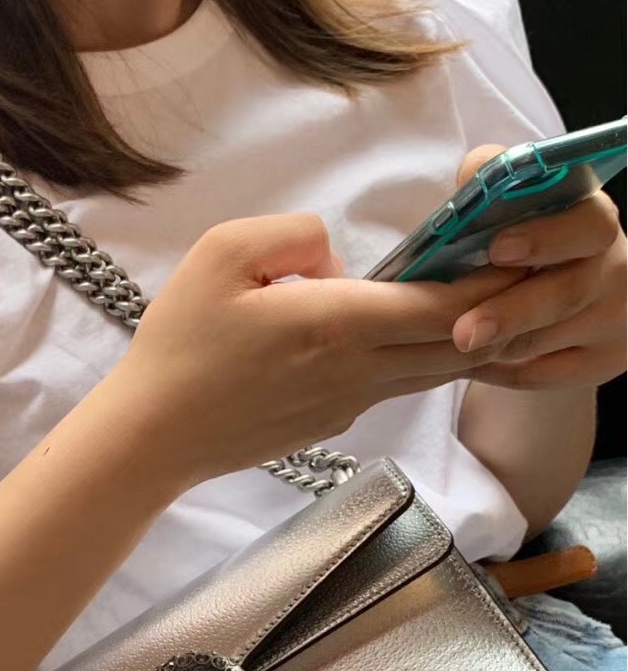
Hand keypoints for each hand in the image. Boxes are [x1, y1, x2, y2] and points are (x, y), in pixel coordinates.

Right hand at [109, 213, 522, 485]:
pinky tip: (398, 337)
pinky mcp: (329, 427)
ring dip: (460, 340)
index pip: (445, 307)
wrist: (153, 437)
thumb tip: (334, 260)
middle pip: (454, 346)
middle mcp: (358, 372)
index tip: (518, 251)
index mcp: (339, 325)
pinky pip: (388, 388)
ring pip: (429, 372)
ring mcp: (347, 407)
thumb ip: (296, 234)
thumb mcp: (223, 253)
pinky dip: (413, 362)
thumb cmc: (179, 345)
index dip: (493, 281)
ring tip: (473, 302)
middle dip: (495, 312)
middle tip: (516, 274)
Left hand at [450, 143, 626, 389]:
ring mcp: (613, 322)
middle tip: (464, 332)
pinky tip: (469, 363)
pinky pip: (540, 375)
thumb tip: (471, 177)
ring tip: (454, 343)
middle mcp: (615, 270)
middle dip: (511, 313)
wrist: (558, 290)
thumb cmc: (524, 239)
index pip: (587, 224)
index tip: (498, 248)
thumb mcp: (515, 203)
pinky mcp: (599, 364)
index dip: (545, 236)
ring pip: (547, 341)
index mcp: (593, 221)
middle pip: (568, 293)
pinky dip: (499, 371)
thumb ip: (493, 180)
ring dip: (496, 345)